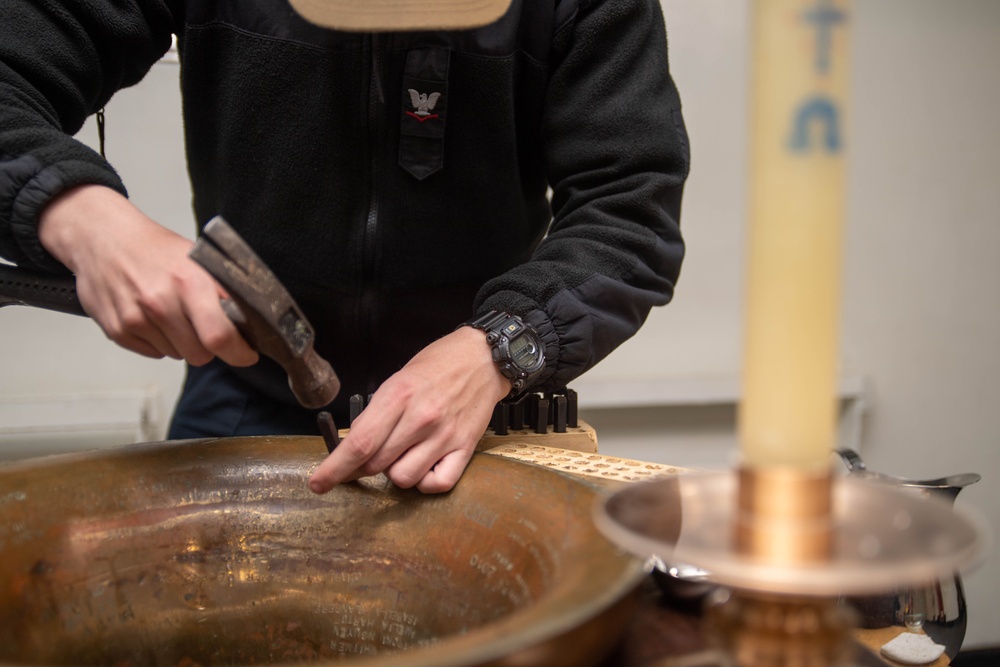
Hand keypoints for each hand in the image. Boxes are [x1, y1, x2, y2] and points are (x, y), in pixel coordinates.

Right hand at [37, 185, 257, 366]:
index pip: (220, 336)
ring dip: (182, 342)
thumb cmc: (156, 249)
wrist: (102, 237)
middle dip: (209, 346)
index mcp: (189, 282)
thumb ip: (223, 291)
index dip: (239, 352)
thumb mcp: (198, 260)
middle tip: (204, 325)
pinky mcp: (118, 331)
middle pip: (200, 354)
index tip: (247, 354)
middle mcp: (160, 302)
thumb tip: (252, 323)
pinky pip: (154, 353)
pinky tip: (152, 317)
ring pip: (177, 355)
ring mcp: (136, 318)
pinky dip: (159, 342)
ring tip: (172, 313)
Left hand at [309, 326, 509, 493]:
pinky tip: (424, 465)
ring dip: (395, 472)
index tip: (318, 483)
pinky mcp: (465, 448)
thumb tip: (354, 446)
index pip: (359, 443)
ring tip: (404, 452)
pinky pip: (437, 484)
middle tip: (369, 456)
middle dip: (364, 466)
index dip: (334, 469)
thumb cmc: (439, 365)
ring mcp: (444, 435)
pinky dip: (425, 482)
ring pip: (403, 478)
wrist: (484, 358)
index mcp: (399, 395)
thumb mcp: (399, 378)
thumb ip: (377, 413)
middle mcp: (421, 418)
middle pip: (376, 464)